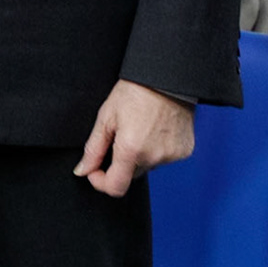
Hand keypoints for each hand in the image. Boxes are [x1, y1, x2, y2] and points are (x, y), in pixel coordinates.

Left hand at [73, 79, 194, 197]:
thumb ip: (93, 149)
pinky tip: (155, 130)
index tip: (95, 170)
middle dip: (120, 163)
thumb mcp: (106, 118)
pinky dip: (157, 149)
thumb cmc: (134, 93)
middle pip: (130, 175)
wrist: (166, 79)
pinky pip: (164, 158)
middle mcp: (154, 157)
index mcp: (131, 150)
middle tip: (120, 137)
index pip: (115, 187)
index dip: (101, 182)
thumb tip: (83, 171)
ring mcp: (172, 156)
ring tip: (140, 128)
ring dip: (140, 155)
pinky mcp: (184, 151)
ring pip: (148, 165)